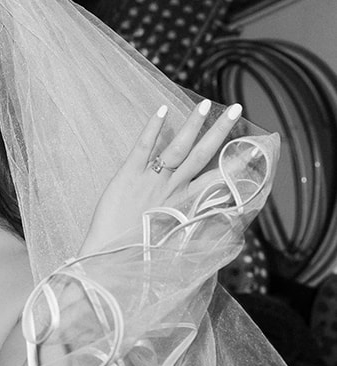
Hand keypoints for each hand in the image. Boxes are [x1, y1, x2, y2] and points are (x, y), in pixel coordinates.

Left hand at [80, 98, 242, 255]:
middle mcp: (173, 189)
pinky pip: (143, 148)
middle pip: (202, 155)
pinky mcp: (127, 177)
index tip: (255, 148)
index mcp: (186, 204)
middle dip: (221, 131)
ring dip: (194, 124)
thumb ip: (190, 222)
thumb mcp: (173, 238)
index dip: (236, 162)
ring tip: (206, 103)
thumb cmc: (139, 253)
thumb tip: (207, 216)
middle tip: (237, 108)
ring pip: (178, 147)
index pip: (218, 178)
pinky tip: (162, 110)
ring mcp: (151, 181)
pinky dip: (153, 128)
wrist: (109, 262)